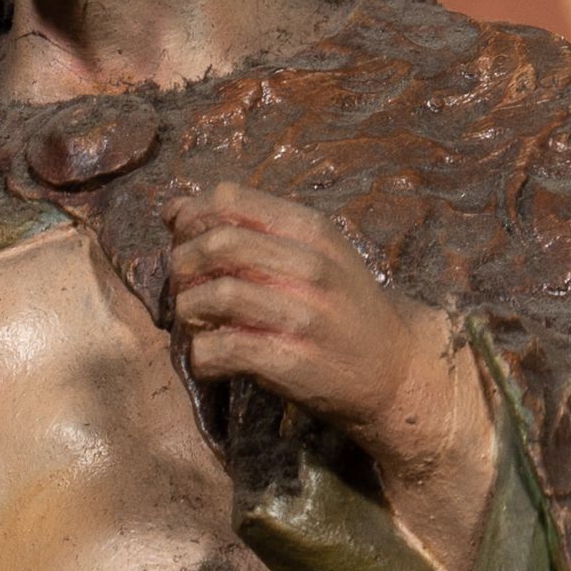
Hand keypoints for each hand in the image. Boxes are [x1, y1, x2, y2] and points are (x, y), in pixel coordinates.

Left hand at [164, 177, 496, 570]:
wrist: (395, 370)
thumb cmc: (344, 307)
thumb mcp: (315, 254)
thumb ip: (252, 229)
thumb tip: (175, 210)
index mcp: (311, 231)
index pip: (228, 200)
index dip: (191, 218)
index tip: (184, 241)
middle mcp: (308, 267)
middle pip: (216, 244)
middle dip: (183, 264)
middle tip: (183, 287)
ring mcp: (300, 315)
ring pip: (213, 296)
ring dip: (187, 311)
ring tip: (195, 324)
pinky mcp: (288, 362)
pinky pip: (221, 350)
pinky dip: (200, 357)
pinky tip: (209, 360)